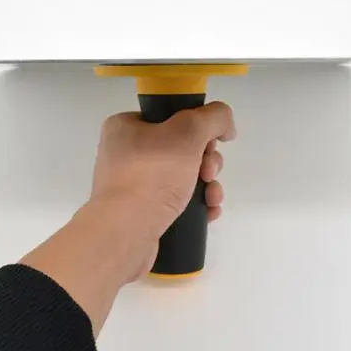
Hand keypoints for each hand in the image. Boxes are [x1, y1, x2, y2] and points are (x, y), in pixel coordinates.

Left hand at [90, 102, 236, 277]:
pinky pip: (176, 201)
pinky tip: (208, 211)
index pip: (169, 117)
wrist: (125, 233)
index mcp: (125, 127)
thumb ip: (213, 117)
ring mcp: (132, 185)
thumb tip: (226, 126)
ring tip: (211, 197)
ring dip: (206, 184)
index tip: (210, 143)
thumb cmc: (152, 175)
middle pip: (181, 147)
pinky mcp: (141, 212)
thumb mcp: (187, 132)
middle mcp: (125, 153)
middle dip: (206, 160)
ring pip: (182, 176)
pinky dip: (196, 204)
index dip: (197, 128)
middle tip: (208, 173)